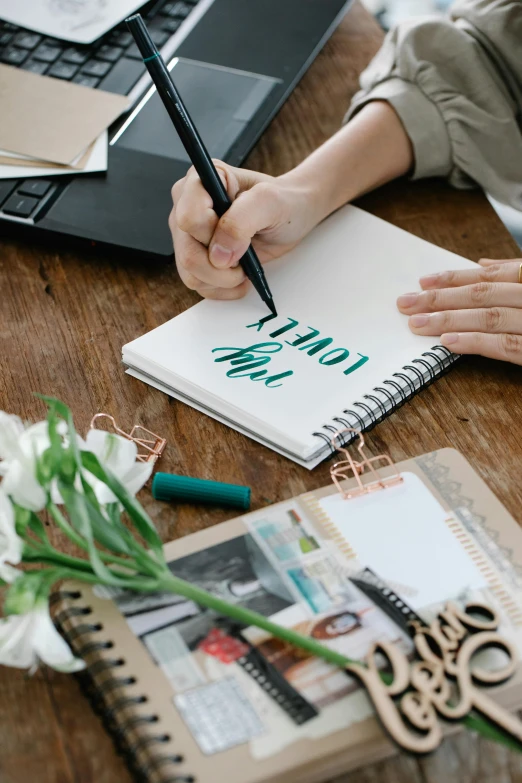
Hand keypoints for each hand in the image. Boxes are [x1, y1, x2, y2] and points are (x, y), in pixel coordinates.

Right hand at [169, 161, 319, 299]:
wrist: (291, 217)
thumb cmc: (283, 203)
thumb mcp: (270, 201)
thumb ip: (241, 220)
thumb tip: (219, 253)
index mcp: (199, 181)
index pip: (188, 219)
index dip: (214, 236)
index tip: (241, 238)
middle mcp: (186, 207)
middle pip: (187, 253)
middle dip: (220, 267)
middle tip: (244, 259)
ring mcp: (188, 235)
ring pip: (190, 274)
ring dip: (222, 280)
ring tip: (244, 267)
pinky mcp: (194, 256)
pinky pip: (198, 284)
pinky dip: (222, 287)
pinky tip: (240, 276)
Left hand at [397, 258, 521, 364]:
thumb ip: (513, 275)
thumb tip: (483, 263)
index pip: (488, 277)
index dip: (453, 278)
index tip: (422, 282)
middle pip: (481, 295)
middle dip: (440, 299)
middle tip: (407, 304)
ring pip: (488, 318)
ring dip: (449, 320)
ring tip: (418, 324)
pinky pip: (504, 344)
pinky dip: (474, 341)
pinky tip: (447, 342)